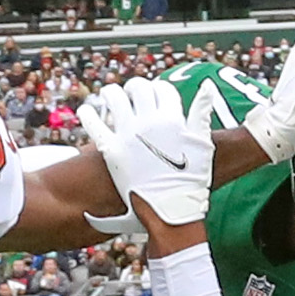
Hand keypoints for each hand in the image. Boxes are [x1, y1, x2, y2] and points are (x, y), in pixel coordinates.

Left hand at [77, 77, 217, 230]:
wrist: (171, 209)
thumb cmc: (191, 180)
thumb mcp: (202, 144)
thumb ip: (202, 113)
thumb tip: (208, 86)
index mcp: (173, 118)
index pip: (162, 88)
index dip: (158, 89)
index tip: (154, 93)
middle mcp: (149, 121)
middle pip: (138, 88)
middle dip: (135, 88)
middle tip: (130, 93)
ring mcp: (129, 134)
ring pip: (114, 98)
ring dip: (110, 93)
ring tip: (108, 96)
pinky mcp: (112, 150)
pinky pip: (94, 123)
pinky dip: (88, 114)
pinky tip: (87, 111)